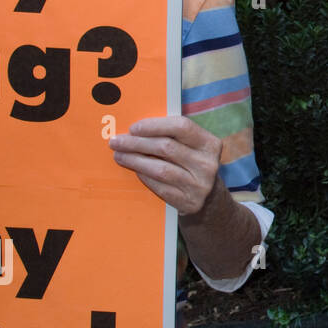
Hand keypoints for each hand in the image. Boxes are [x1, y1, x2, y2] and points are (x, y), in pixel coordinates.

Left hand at [108, 116, 224, 216]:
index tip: (133, 128)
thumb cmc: (192, 164)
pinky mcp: (188, 202)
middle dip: (137, 143)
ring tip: (119, 155)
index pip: (181, 127)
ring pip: (160, 168)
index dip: (155, 125)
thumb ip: (172, 135)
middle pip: (166, 147)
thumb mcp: (192, 147)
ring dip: (135, 160)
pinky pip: (159, 186)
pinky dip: (144, 176)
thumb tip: (137, 128)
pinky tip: (134, 170)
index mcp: (210, 144)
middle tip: (117, 141)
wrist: (209, 198)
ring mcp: (199, 185)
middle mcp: (207, 164)